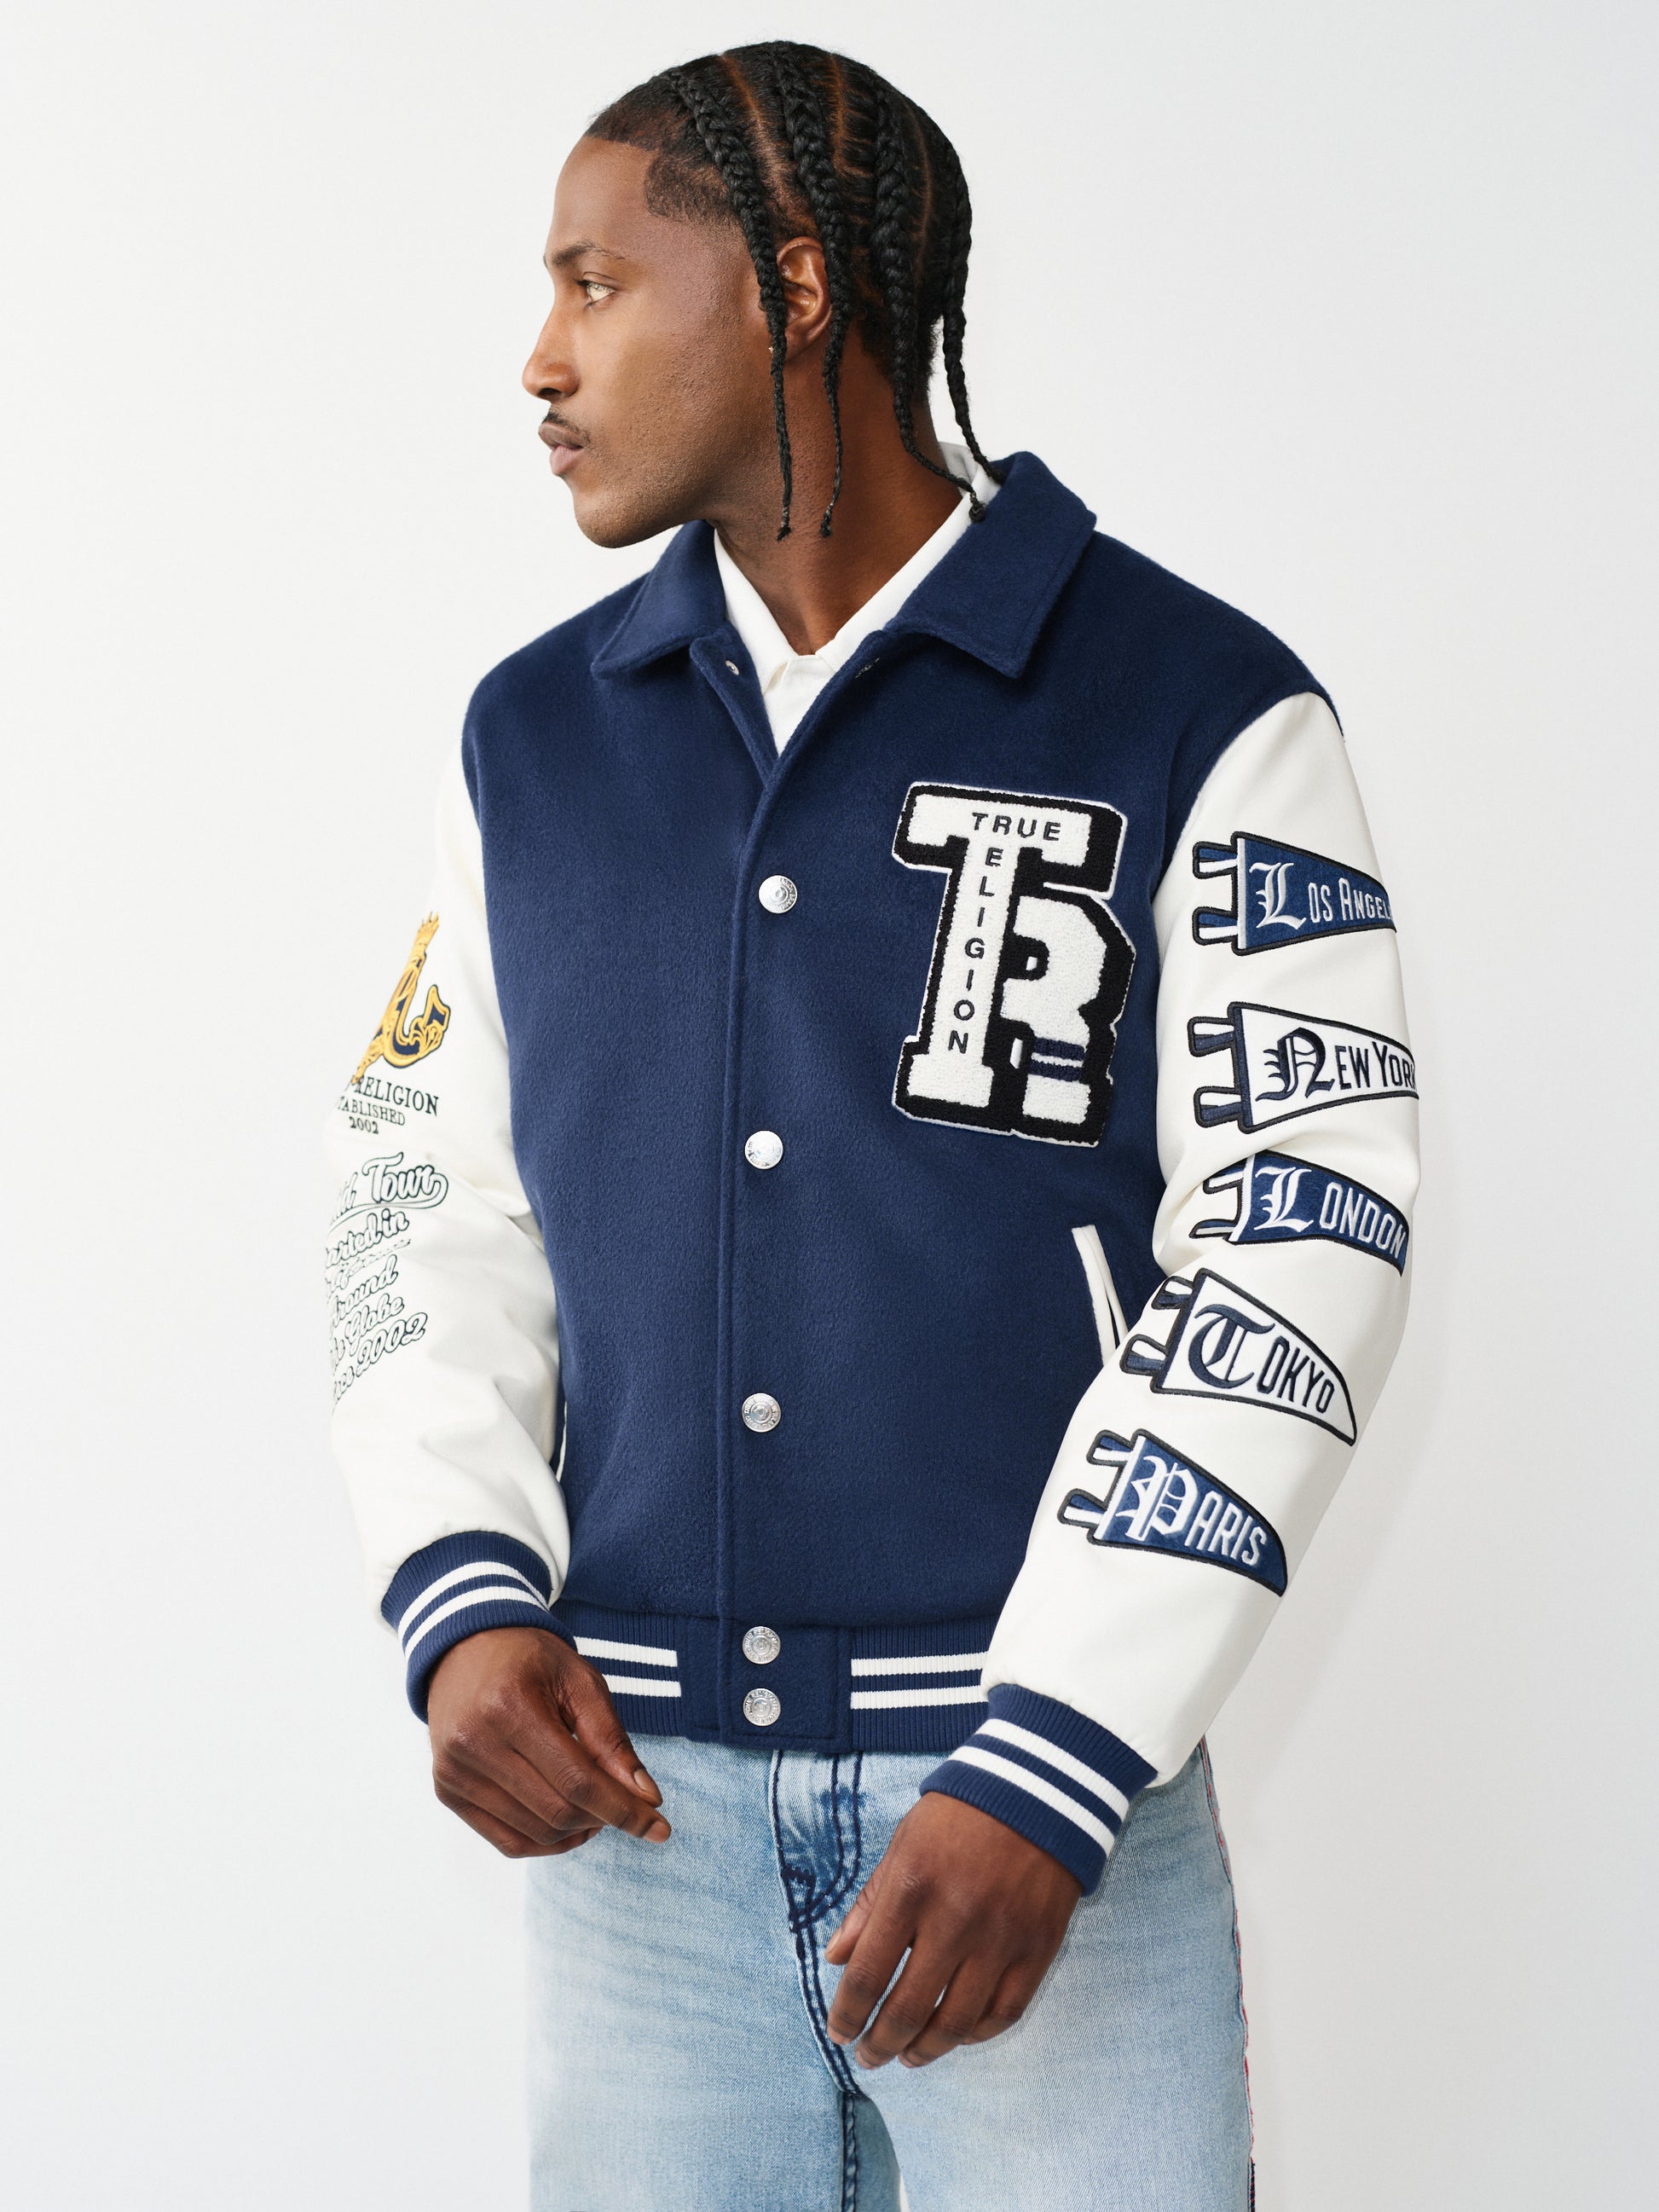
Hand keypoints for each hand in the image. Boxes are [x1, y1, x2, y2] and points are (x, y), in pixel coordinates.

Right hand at [426, 1625, 669, 1858]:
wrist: (464, 1648)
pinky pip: (506, 1841)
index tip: (659, 1827)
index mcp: (509, 1706)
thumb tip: (646, 1797)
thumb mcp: (579, 1681)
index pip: (577, 1781)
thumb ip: (611, 1740)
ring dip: (578, 1831)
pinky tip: (568, 1824)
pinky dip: (546, 1843)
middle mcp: (474, 1744)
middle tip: (629, 1805)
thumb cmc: (528, 1660)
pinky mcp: (447, 1790)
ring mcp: (454, 1772)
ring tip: (597, 1807)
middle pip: (557, 1812)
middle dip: (605, 1818)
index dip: (623, 1810)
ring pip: (534, 1833)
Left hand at [824, 1793, 1080, 2067]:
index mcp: (911, 1888)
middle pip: (907, 2009)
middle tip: (868, 2057)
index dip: (847, 2014)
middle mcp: (954, 1919)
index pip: (867, 1974)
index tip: (839, 2032)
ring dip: (924, 2050)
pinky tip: (955, 2035)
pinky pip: (1003, 2013)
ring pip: (955, 2023)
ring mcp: (999, 1938)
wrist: (1037, 1793)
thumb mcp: (902, 1845)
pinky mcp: (1037, 1949)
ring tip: (907, 2056)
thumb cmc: (957, 1818)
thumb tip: (835, 1958)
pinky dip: (974, 2034)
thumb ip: (869, 1905)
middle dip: (880, 2044)